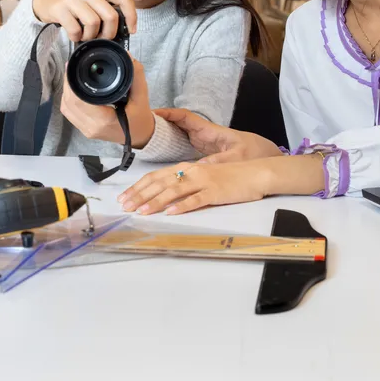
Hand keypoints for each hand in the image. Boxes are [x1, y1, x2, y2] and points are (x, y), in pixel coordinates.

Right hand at [32, 0, 136, 42]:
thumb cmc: (73, 0)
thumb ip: (107, 5)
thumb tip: (124, 27)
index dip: (131, 16)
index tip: (131, 29)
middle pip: (110, 16)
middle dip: (110, 32)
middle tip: (103, 36)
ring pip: (93, 24)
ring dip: (91, 36)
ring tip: (86, 34)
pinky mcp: (60, 8)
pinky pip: (76, 30)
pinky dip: (77, 37)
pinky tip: (75, 34)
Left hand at [61, 58, 153, 146]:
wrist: (141, 136)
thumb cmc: (140, 119)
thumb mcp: (142, 97)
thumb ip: (136, 76)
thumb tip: (128, 57)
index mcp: (105, 120)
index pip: (78, 100)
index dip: (71, 82)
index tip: (72, 67)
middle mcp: (92, 127)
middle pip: (68, 103)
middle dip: (67, 84)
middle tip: (70, 68)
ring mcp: (86, 130)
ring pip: (66, 109)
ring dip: (66, 92)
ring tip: (70, 77)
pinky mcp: (85, 130)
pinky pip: (70, 114)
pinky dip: (68, 101)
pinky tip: (73, 91)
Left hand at [118, 160, 270, 214]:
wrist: (255, 173)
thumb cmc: (229, 176)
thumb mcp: (202, 176)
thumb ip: (184, 183)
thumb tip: (164, 195)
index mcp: (186, 168)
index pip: (156, 176)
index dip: (138, 186)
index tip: (124, 197)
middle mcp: (191, 172)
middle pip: (160, 183)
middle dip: (140, 195)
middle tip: (125, 206)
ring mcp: (203, 181)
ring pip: (174, 191)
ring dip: (155, 201)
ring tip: (141, 211)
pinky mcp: (215, 192)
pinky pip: (196, 200)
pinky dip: (182, 206)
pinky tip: (170, 212)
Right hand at [154, 108, 281, 162]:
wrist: (265, 156)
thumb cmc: (253, 152)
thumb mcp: (236, 157)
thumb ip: (217, 161)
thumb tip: (197, 168)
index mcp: (209, 130)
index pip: (184, 116)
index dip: (168, 113)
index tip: (153, 113)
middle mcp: (202, 133)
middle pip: (175, 124)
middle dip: (159, 123)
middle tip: (140, 126)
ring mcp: (200, 141)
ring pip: (176, 134)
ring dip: (162, 135)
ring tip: (144, 139)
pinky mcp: (200, 151)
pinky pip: (180, 144)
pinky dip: (169, 144)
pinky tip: (159, 151)